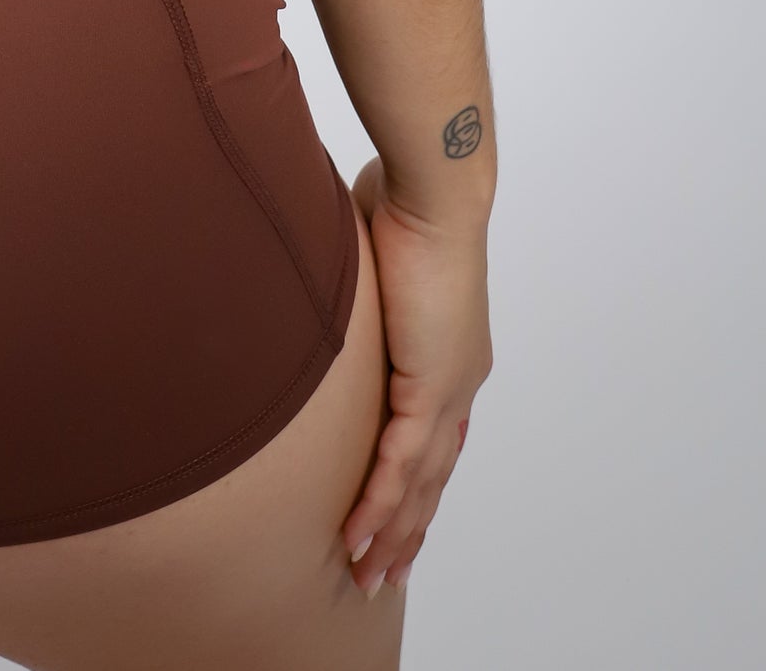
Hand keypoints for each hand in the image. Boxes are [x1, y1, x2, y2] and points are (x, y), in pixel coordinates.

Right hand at [341, 157, 491, 597]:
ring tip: (367, 574)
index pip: (432, 439)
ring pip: (420, 484)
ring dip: (392, 533)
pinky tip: (360, 536)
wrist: (432, 190)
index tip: (393, 519)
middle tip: (379, 574)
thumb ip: (349, 290)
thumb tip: (308, 282)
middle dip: (404, 529)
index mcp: (447, 354)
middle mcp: (458, 380)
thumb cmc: (400, 203)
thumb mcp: (367, 263)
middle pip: (431, 476)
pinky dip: (379, 505)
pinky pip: (402, 464)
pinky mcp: (431, 386)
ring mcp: (449, 388)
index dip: (413, 485)